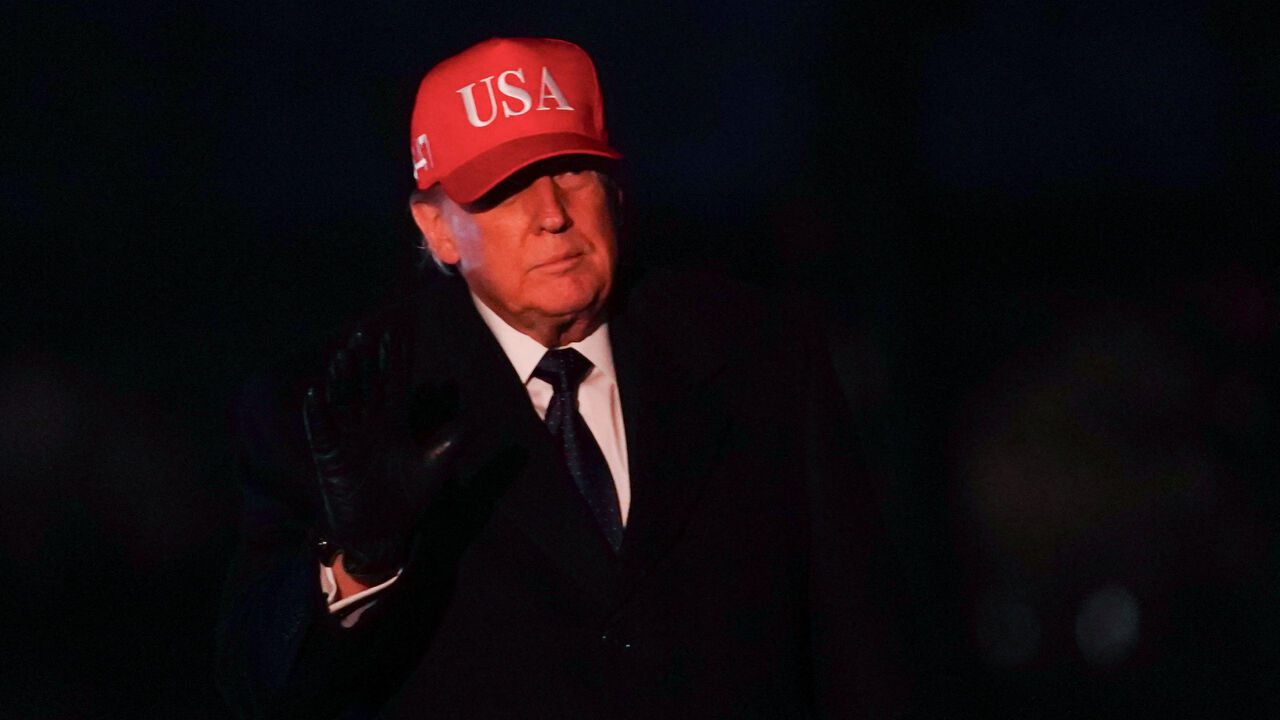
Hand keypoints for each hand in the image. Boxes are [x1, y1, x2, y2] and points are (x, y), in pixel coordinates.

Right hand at [303, 324, 462, 585]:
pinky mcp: (329, 457)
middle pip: (365, 385)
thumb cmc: (407, 499)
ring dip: (342, 379)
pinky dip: (317, 413)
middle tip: (364, 332)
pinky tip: (315, 393)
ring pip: (342, 401)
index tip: (396, 333)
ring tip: (343, 354)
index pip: (393, 383)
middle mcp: (368, 424)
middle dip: (365, 360)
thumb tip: (473, 419)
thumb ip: (450, 443)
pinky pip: (321, 431)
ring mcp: (347, 438)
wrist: (382, 532)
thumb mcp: (433, 468)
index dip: (395, 359)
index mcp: (393, 422)